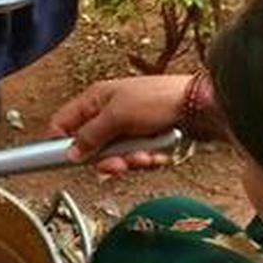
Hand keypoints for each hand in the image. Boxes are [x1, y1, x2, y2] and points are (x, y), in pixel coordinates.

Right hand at [48, 75, 189, 174]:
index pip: (64, 123)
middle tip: (117, 163)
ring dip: (129, 160)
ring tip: (144, 155)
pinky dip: (146, 160)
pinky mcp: (145, 140)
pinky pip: (135, 159)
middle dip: (106, 158)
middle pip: (91, 147)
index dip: (61, 143)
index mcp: (95, 99)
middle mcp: (109, 113)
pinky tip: (156, 154)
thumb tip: (70, 153)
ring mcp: (128, 128)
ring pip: (115, 156)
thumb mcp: (117, 116)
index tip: (64, 160)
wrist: (201, 106)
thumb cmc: (159, 99)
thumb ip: (90, 135)